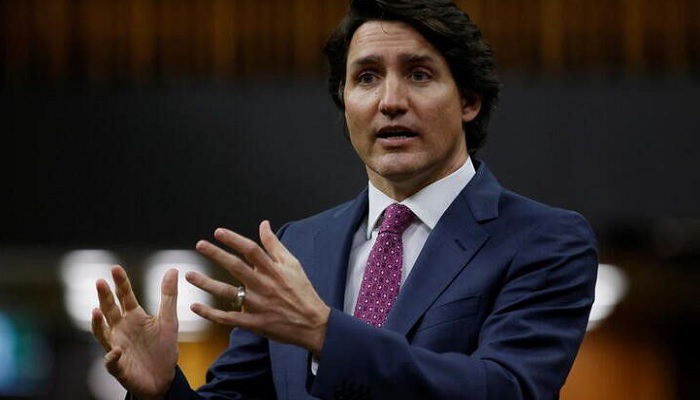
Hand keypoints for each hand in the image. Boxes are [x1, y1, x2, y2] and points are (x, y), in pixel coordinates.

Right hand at [92, 265, 178, 399]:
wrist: (164, 378)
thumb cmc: (163, 348)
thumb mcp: (169, 320)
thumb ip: (169, 296)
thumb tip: (172, 269)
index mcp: (134, 316)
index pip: (125, 296)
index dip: (121, 283)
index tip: (115, 268)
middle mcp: (121, 329)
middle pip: (110, 310)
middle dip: (104, 297)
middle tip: (100, 282)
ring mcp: (117, 347)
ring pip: (102, 333)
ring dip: (98, 323)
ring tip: (96, 311)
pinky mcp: (119, 366)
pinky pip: (112, 361)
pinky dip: (112, 356)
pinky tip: (116, 350)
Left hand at [187, 220, 330, 355]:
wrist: (312, 324)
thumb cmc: (302, 291)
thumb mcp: (292, 264)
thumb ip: (275, 244)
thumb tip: (263, 224)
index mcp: (274, 270)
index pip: (251, 250)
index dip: (234, 239)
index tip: (218, 232)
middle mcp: (263, 285)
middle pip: (236, 267)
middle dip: (216, 254)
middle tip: (200, 245)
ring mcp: (257, 305)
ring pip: (228, 292)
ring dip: (207, 283)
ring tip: (189, 275)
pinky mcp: (253, 322)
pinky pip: (228, 318)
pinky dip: (210, 313)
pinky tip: (195, 306)